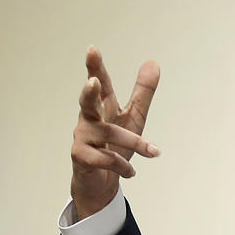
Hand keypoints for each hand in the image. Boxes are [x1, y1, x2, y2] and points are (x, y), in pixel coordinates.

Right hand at [70, 46, 159, 219]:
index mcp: (101, 106)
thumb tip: (153, 62)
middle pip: (87, 102)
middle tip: (93, 82)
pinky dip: (122, 165)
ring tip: (153, 151)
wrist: (102, 184)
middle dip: (90, 92)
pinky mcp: (81, 158)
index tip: (92, 49)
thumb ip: (142, 92)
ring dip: (134, 142)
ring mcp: (82, 139)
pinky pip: (106, 159)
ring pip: (108, 133)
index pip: (100, 83)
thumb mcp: (134, 117)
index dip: (95, 67)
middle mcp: (88, 120)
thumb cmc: (115, 146)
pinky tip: (131, 172)